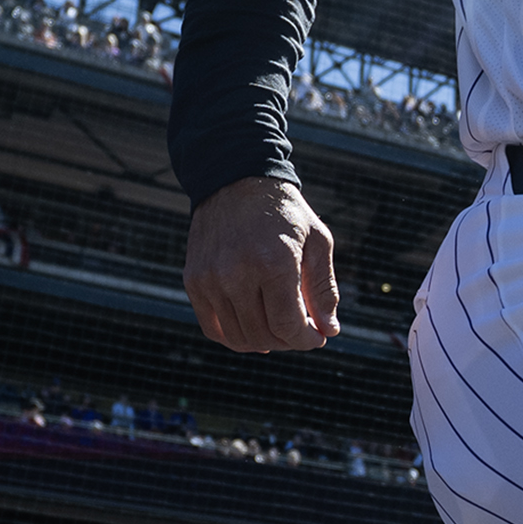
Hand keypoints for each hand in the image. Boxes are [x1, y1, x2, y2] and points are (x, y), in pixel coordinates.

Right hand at [185, 178, 339, 352]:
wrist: (236, 181)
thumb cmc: (283, 212)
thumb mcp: (318, 241)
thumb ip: (324, 288)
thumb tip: (328, 330)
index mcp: (273, 262)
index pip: (288, 326)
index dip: (307, 340)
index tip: (318, 337)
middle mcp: (236, 273)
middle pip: (264, 336)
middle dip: (289, 341)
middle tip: (300, 331)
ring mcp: (210, 279)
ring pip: (239, 338)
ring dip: (264, 342)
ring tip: (278, 328)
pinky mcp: (194, 280)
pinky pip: (213, 328)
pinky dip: (235, 336)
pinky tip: (253, 327)